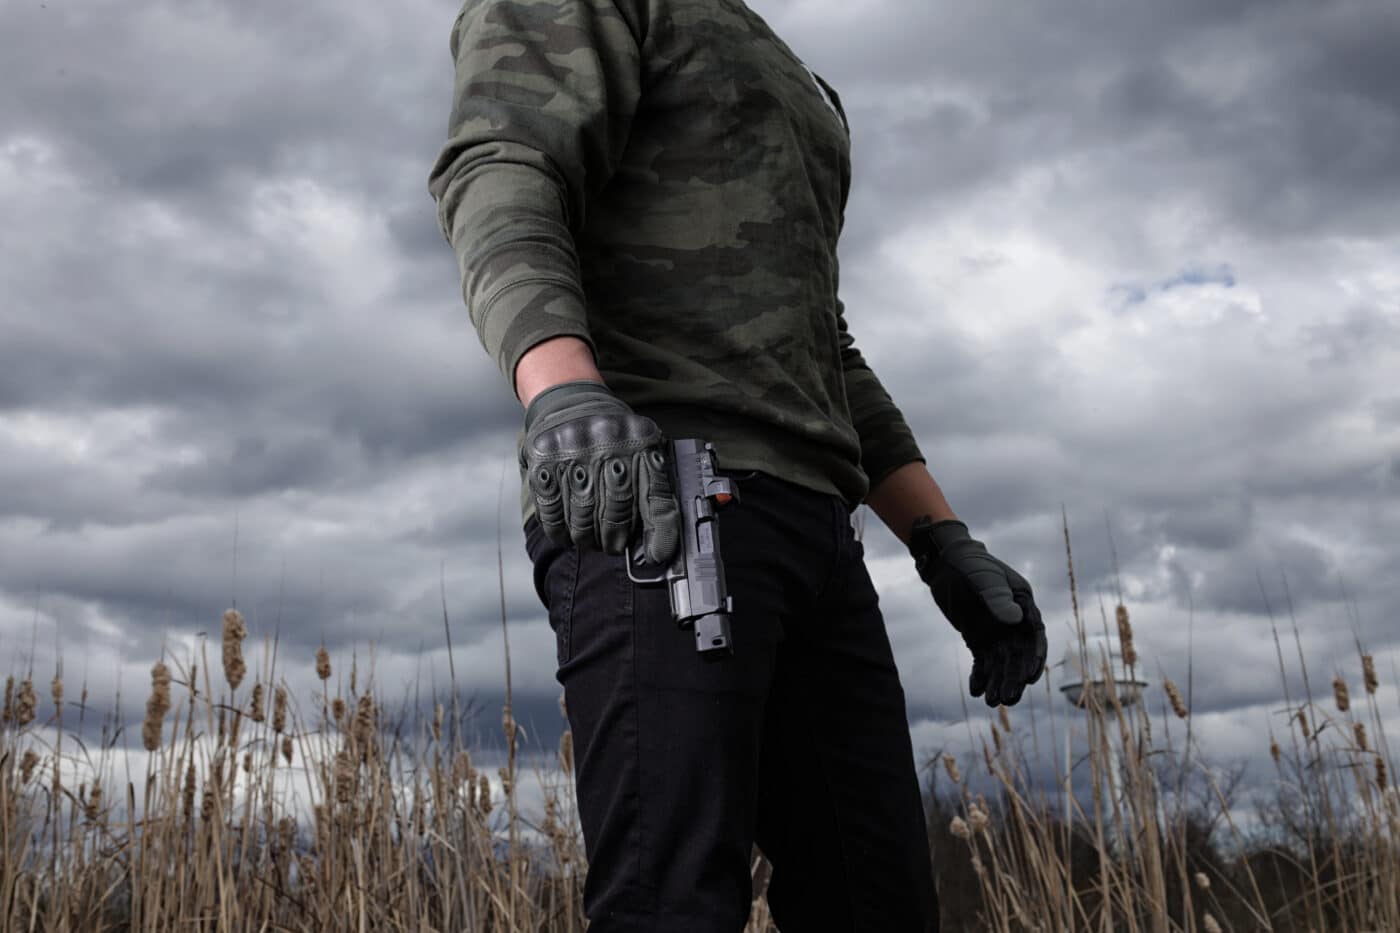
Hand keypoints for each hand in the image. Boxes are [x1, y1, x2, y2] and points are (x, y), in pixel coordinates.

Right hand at [521, 380, 681, 562]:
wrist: (569, 399)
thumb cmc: (613, 437)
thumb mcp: (643, 451)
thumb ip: (653, 492)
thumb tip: (658, 549)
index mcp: (641, 440)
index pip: (655, 496)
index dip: (658, 533)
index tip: (656, 557)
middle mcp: (608, 441)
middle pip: (615, 512)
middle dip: (614, 538)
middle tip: (611, 545)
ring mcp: (572, 449)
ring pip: (581, 518)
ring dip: (586, 538)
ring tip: (589, 540)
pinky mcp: (543, 458)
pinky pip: (551, 510)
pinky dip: (558, 531)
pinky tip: (565, 534)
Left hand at [909, 517, 1046, 705]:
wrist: (945, 564)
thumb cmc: (969, 565)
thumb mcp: (983, 578)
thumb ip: (998, 598)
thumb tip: (1016, 620)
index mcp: (1024, 604)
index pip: (1034, 635)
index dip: (1034, 657)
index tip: (1030, 677)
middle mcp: (1014, 622)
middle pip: (1018, 655)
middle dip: (1014, 678)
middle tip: (1008, 699)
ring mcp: (997, 631)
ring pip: (1001, 663)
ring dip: (999, 682)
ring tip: (992, 703)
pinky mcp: (979, 638)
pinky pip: (983, 661)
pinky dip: (980, 676)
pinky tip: (976, 691)